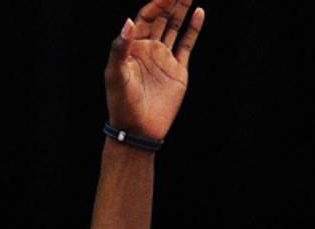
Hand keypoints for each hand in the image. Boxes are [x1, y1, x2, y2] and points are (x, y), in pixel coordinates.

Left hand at [105, 0, 204, 139]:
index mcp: (133, 47)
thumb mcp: (115, 74)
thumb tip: (128, 21)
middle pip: (162, 18)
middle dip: (171, 2)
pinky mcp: (178, 71)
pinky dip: (194, 29)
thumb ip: (120, 47)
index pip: (146, 17)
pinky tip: (199, 13)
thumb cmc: (121, 103)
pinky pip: (187, 45)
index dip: (156, 3)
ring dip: (182, 10)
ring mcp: (164, 59)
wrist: (139, 130)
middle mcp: (149, 49)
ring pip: (175, 28)